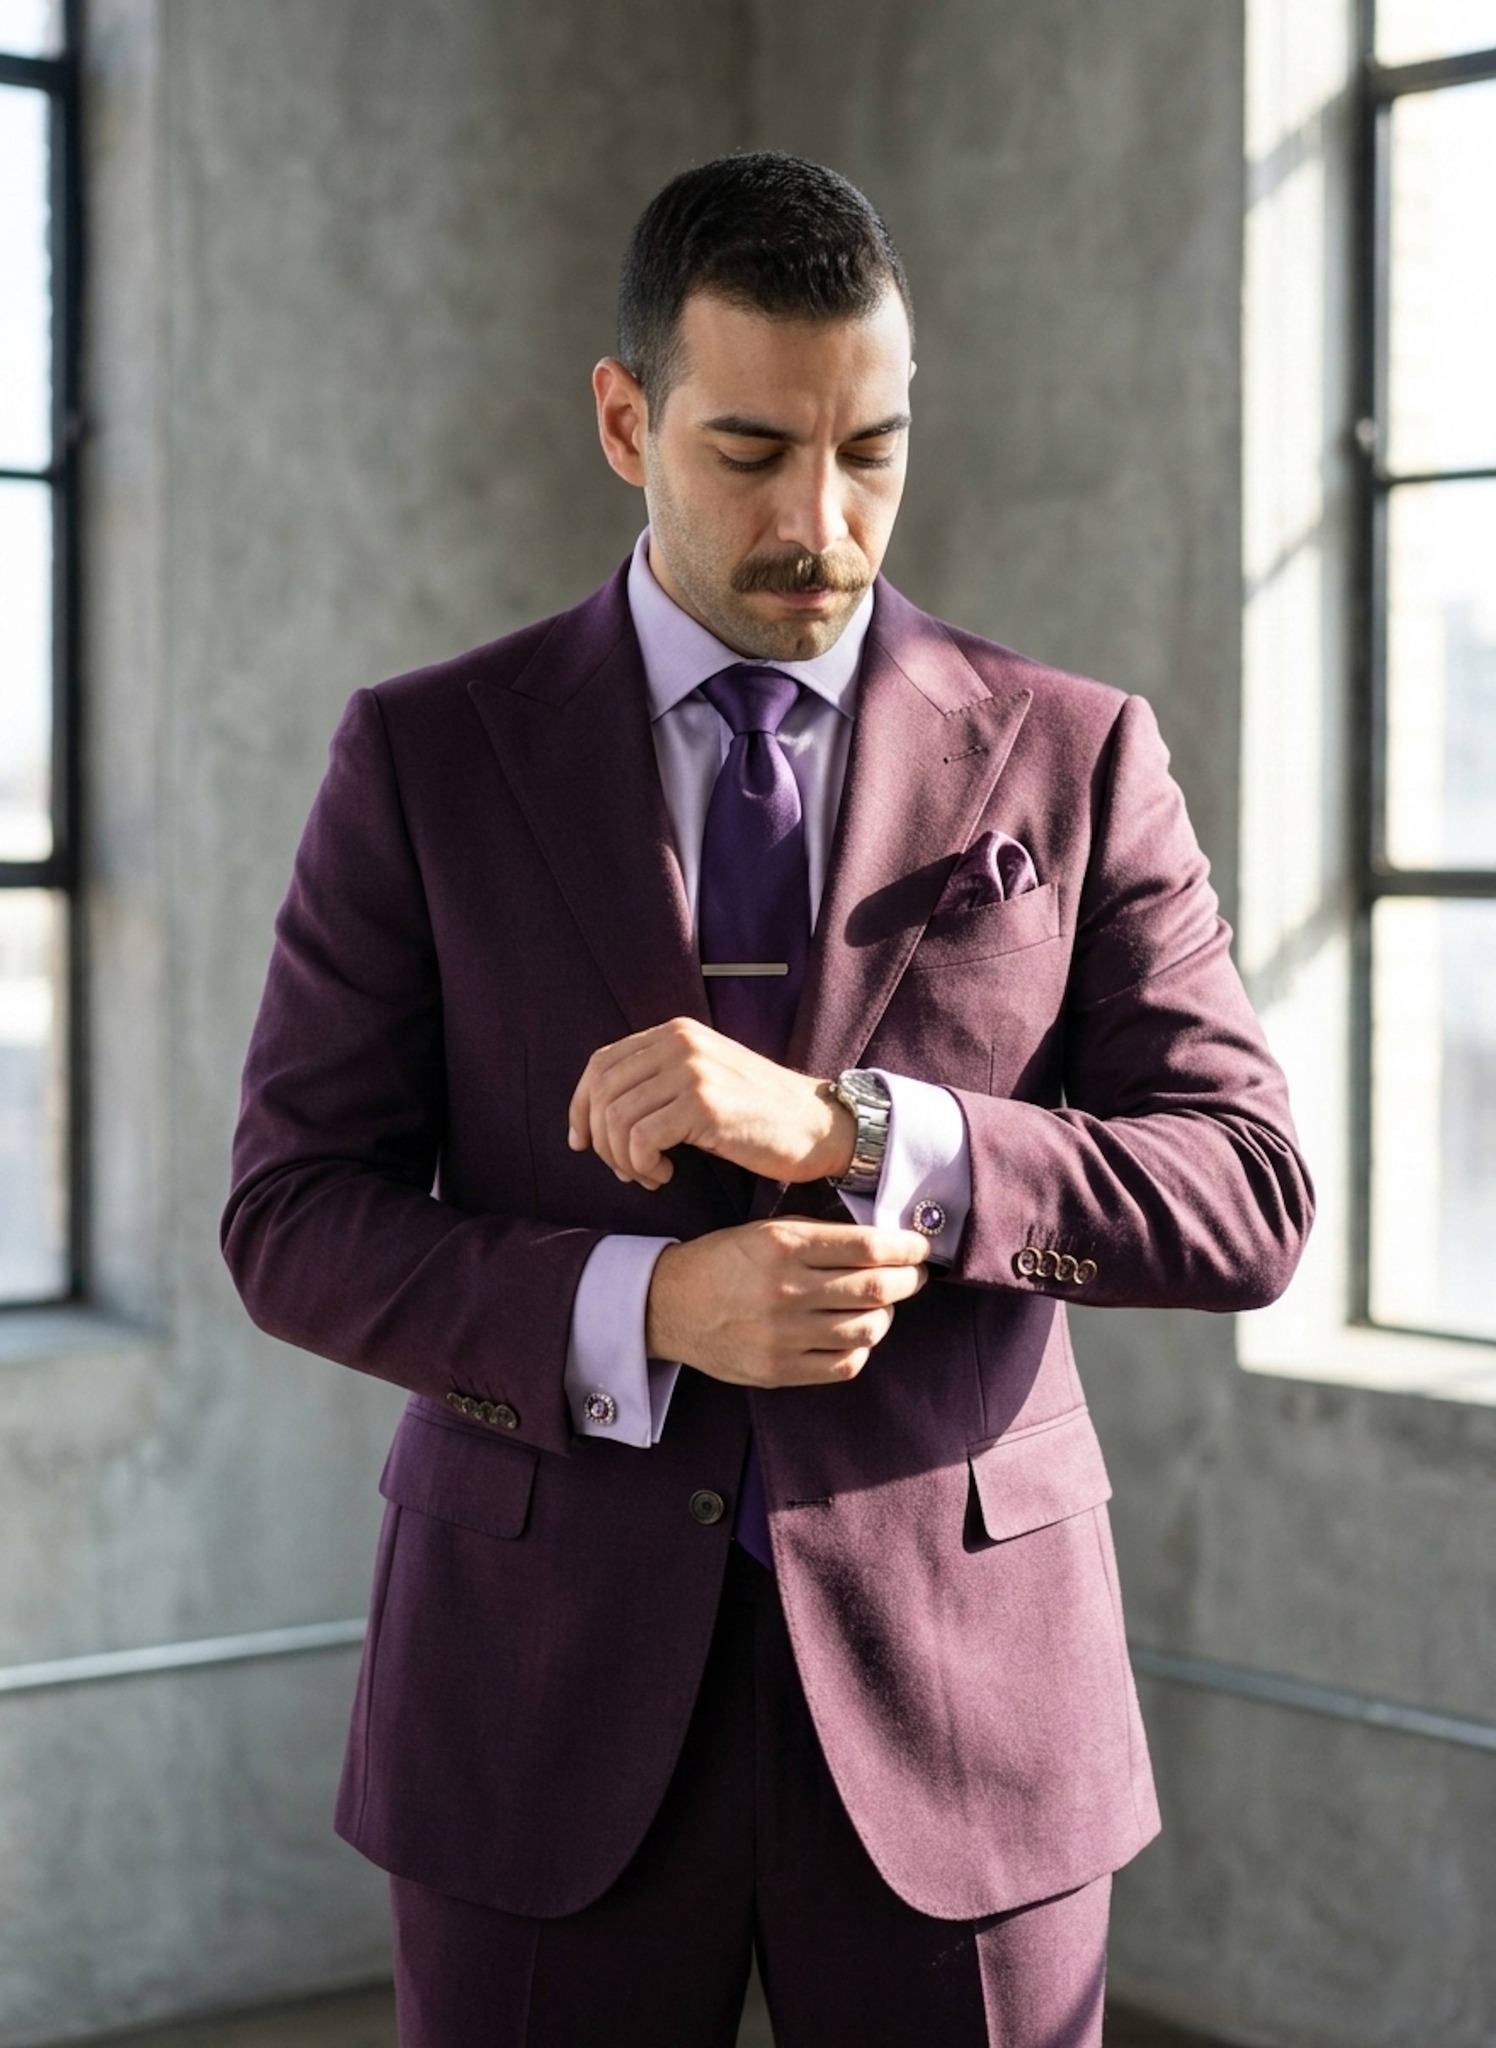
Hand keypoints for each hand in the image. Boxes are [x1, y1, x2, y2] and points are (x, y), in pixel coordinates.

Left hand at [567, 1017, 855, 1188]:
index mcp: (674, 1033)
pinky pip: (642, 1140)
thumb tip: (597, 1114)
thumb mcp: (703, 1077)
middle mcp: (679, 1043)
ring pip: (617, 1119)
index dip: (581, 1106)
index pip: (600, 1065)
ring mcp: (692, 1071)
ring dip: (624, 1159)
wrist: (816, 1124)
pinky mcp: (704, 1105)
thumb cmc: (758, 1113)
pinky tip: (666, 1175)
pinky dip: (644, 1166)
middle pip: (602, 1093)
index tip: (581, 1141)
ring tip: (649, 1175)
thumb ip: (658, 1079)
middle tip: (625, 1169)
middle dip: (602, 1140)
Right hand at [645, 1218, 930, 1386]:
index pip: (868, 1247)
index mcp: (783, 1246)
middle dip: (909, 1279)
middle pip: (877, 1288)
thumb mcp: (767, 1230)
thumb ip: (822, 1235)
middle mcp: (785, 1291)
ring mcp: (783, 1336)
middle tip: (914, 1274)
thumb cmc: (725, 1261)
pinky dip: (861, 1347)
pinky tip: (855, 1332)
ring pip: (867, 1329)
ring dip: (886, 1314)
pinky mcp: (779, 1370)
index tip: (920, 1247)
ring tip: (881, 1303)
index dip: (907, 1247)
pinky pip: (845, 1365)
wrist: (669, 1306)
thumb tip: (884, 1241)